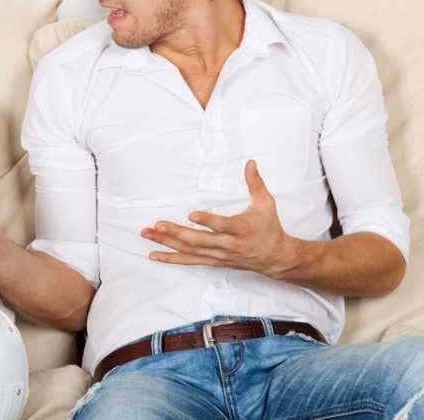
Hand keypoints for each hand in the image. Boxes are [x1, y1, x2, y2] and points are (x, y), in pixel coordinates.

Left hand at [140, 159, 297, 278]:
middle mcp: (228, 244)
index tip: (192, 215)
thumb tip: (250, 162)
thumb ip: (255, 183)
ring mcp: (219, 254)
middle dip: (177, 233)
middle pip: (199, 240)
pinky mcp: (213, 260)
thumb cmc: (269, 228)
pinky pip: (189, 261)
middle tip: (158, 225)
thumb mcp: (266, 203)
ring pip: (190, 250)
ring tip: (148, 234)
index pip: (223, 226)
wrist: (275, 257)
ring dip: (167, 243)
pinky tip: (154, 254)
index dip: (208, 221)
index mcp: (241, 229)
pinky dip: (171, 258)